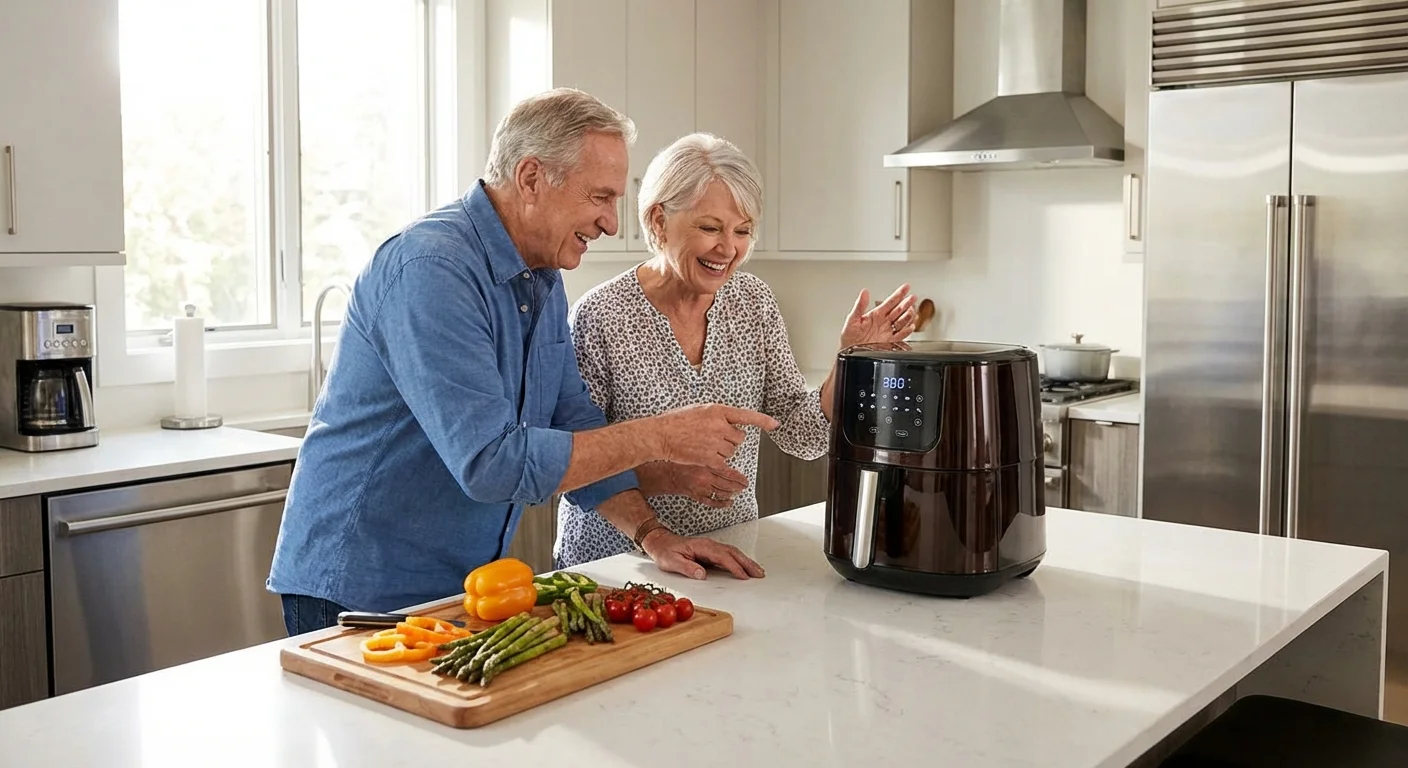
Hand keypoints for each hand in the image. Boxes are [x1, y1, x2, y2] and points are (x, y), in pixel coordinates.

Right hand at [638, 461, 748, 506]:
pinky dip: (722, 504)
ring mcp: (700, 488)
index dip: (739, 478)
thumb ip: (710, 456)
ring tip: (737, 492)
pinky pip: (712, 502)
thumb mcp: (696, 453)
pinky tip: (728, 503)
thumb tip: (724, 457)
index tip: (745, 480)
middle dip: (738, 487)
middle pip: (727, 485)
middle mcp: (705, 478)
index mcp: (706, 465)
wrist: (663, 472)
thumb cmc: (678, 460)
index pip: (728, 473)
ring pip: (721, 493)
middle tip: (744, 486)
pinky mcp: (696, 495)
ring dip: (731, 494)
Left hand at [642, 529, 765, 579]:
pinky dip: (740, 560)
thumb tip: (702, 574)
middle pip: (733, 553)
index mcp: (702, 546)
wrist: (660, 542)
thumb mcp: (672, 562)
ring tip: (757, 571)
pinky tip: (745, 567)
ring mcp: (711, 547)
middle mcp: (710, 545)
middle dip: (747, 563)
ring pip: (733, 553)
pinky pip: (729, 555)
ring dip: (746, 561)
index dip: (734, 567)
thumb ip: (687, 567)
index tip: (743, 576)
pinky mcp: (711, 551)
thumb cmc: (665, 552)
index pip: (722, 557)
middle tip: (759, 573)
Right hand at [652, 404, 779, 470]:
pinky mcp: (710, 458)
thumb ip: (716, 414)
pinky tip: (708, 457)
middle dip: (730, 439)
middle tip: (714, 437)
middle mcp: (719, 426)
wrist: (661, 435)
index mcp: (717, 411)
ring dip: (723, 451)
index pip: (745, 415)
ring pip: (732, 451)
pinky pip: (725, 463)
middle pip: (739, 438)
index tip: (774, 424)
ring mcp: (715, 443)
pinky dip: (719, 461)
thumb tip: (729, 421)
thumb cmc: (677, 421)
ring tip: (705, 445)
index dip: (762, 421)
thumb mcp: (699, 409)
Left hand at [839, 284, 916, 349]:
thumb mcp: (852, 319)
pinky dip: (907, 331)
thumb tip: (864, 292)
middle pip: (899, 310)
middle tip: (913, 297)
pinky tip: (910, 326)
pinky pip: (901, 335)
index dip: (899, 294)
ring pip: (902, 321)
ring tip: (912, 310)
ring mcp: (887, 331)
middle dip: (906, 303)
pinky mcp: (889, 341)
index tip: (906, 287)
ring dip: (908, 316)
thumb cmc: (849, 335)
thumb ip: (859, 305)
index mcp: (876, 314)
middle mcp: (883, 321)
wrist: (849, 350)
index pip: (890, 301)